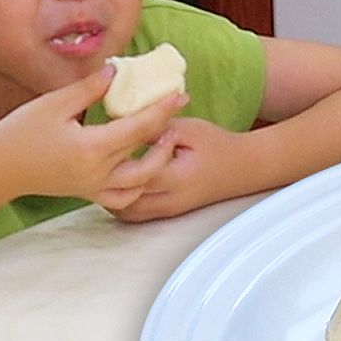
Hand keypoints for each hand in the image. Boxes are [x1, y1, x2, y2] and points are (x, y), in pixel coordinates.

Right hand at [0, 67, 184, 205]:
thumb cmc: (17, 135)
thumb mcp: (53, 104)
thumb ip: (89, 89)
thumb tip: (116, 71)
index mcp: (92, 148)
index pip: (140, 127)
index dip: (163, 109)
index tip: (179, 94)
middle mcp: (99, 172)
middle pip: (145, 150)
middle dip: (167, 127)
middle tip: (178, 107)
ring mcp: (94, 187)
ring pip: (142, 179)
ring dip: (160, 159)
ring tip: (166, 137)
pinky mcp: (88, 193)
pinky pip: (124, 197)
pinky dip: (139, 185)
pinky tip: (143, 167)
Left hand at [107, 115, 242, 221]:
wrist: (243, 167)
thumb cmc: (217, 145)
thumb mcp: (189, 128)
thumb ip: (156, 128)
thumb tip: (122, 126)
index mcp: (178, 177)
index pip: (137, 172)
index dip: (118, 158)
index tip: (108, 142)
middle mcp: (172, 200)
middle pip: (125, 198)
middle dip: (108, 182)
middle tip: (96, 161)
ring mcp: (169, 211)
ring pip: (126, 212)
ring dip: (112, 195)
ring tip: (104, 174)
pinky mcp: (168, 214)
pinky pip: (135, 215)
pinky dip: (122, 202)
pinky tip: (117, 185)